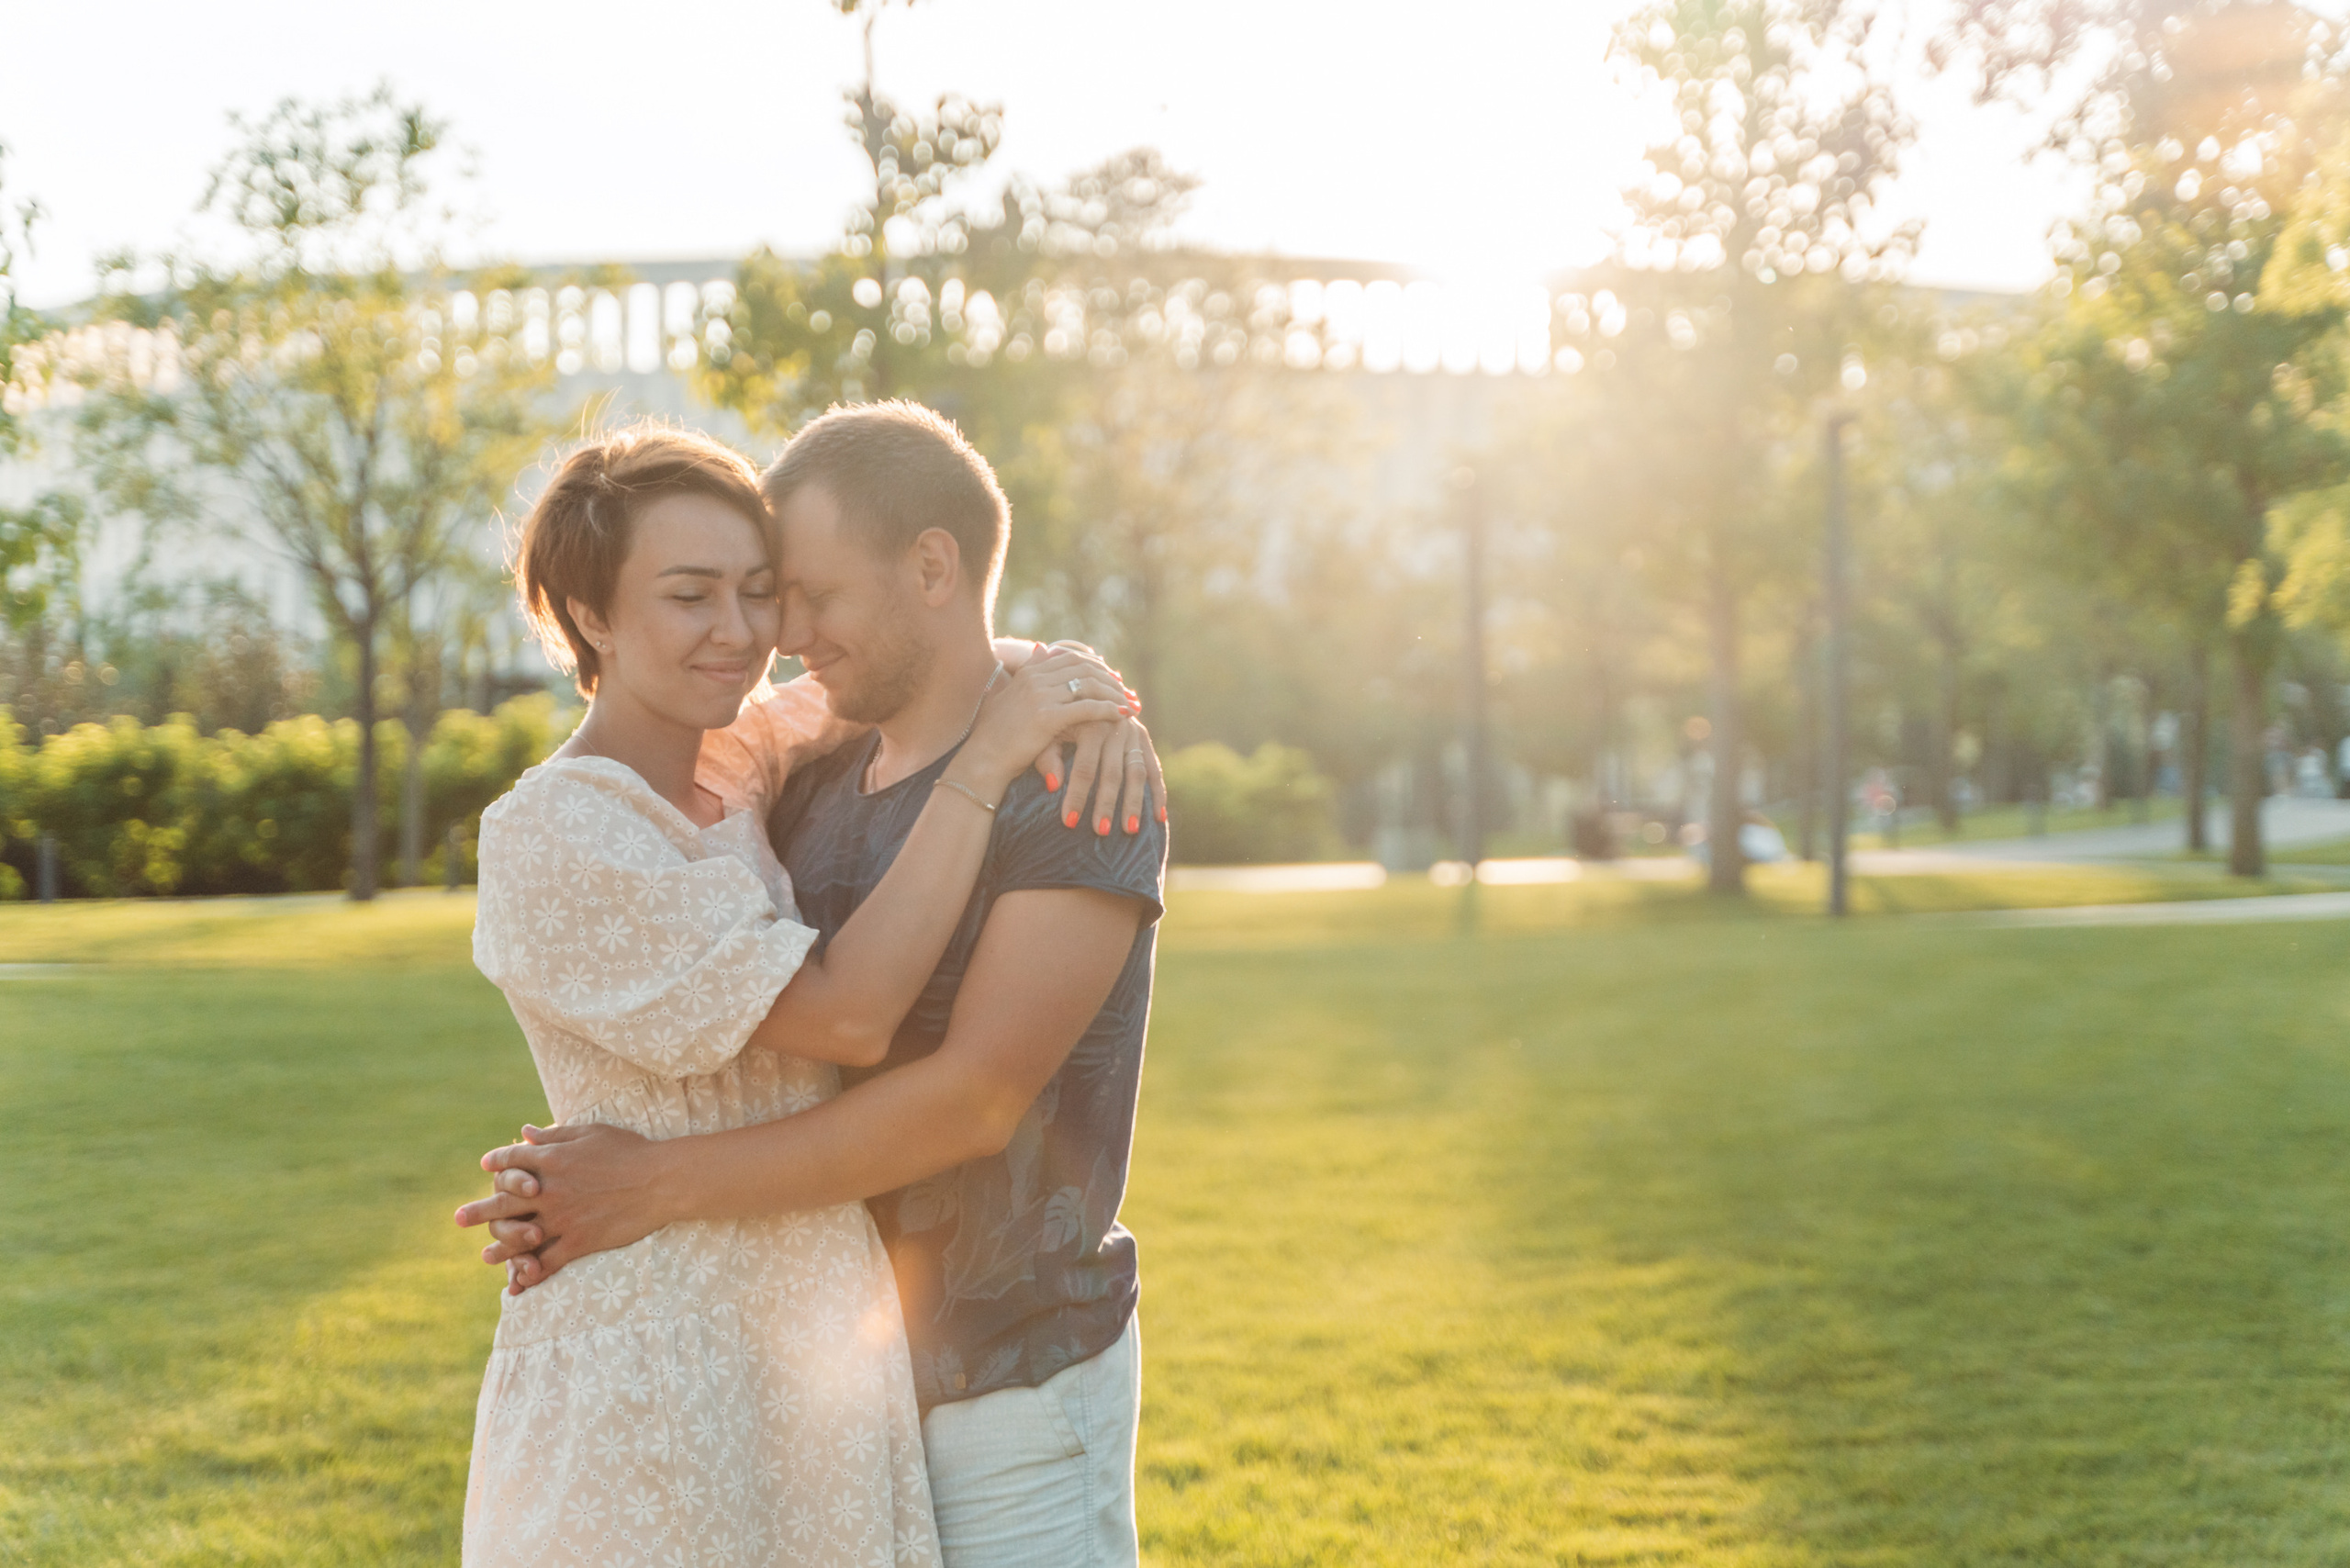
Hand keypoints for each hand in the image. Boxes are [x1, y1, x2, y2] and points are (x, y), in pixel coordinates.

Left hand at [453, 1122, 668, 1292]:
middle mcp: (549, 1190)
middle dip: (479, 1211)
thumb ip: (555, 1136)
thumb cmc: (629, 1151)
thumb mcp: (591, 1133)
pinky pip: (547, 1262)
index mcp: (551, 1159)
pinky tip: (521, 1282)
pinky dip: (532, 1274)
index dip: (497, 1162)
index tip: (487, 1167)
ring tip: (486, 1257)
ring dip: (500, 1248)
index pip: (511, 1160)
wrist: (659, 1181)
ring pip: (519, 1237)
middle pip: (504, 1201)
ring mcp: (561, 1218)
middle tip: (458, 1219)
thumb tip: (526, 1132)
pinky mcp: (577, 1241)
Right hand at [957, 650, 1133, 796]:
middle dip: (1111, 680)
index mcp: (1029, 672)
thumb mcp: (1010, 695)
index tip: (1114, 678)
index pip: (1072, 658)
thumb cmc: (996, 734)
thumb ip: (1028, 671)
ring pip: (1090, 686)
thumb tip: (1041, 646)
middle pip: (1085, 668)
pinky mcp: (1047, 716)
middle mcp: (1035, 678)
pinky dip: (1109, 710)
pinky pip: (1087, 707)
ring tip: (1131, 705)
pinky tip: (1122, 716)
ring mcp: (1041, 695)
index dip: (1097, 667)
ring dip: (1115, 694)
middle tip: (1129, 692)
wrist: (983, 759)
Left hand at [1053, 714, 1165, 835]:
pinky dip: (1158, 793)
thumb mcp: (1046, 734)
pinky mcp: (1144, 738)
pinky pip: (1154, 768)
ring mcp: (1133, 732)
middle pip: (1113, 772)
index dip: (1076, 796)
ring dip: (1134, 803)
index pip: (1084, 767)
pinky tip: (1159, 818)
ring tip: (1130, 830)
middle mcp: (1115, 726)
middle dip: (1106, 804)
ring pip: (1137, 772)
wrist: (1081, 692)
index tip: (1068, 822)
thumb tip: (1052, 786)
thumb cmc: (1056, 721)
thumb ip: (1047, 758)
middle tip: (1101, 831)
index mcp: (1090, 722)